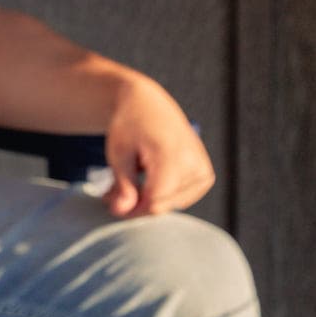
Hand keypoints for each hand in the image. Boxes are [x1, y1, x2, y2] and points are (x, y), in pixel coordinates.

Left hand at [102, 78, 215, 216]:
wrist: (148, 104)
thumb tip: (122, 212)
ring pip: (170, 204)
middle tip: (112, 192)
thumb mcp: (118, 154)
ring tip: (129, 180)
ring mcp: (203, 170)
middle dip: (135, 203)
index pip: (154, 201)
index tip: (110, 202)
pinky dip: (161, 194)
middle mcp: (195, 163)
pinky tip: (148, 178)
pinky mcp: (205, 175)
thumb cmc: (130, 125)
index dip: (129, 208)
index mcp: (173, 155)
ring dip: (147, 198)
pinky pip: (180, 199)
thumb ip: (123, 186)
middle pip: (162, 205)